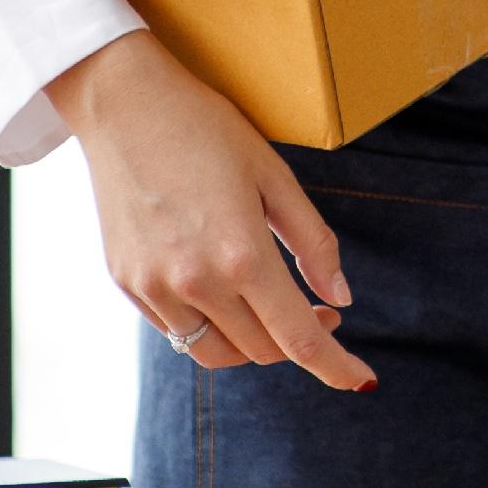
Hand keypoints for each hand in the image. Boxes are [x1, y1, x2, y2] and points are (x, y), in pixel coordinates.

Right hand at [47, 32, 372, 390]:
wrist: (125, 106)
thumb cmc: (210, 131)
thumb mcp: (276, 178)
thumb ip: (313, 243)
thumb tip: (340, 300)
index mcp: (242, 256)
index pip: (299, 339)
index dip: (336, 367)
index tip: (362, 380)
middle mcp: (195, 283)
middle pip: (262, 350)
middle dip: (300, 340)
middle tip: (320, 308)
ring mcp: (154, 288)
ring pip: (218, 354)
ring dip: (256, 344)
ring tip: (274, 306)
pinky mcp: (127, 284)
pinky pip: (179, 333)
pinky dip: (212, 327)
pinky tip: (226, 293)